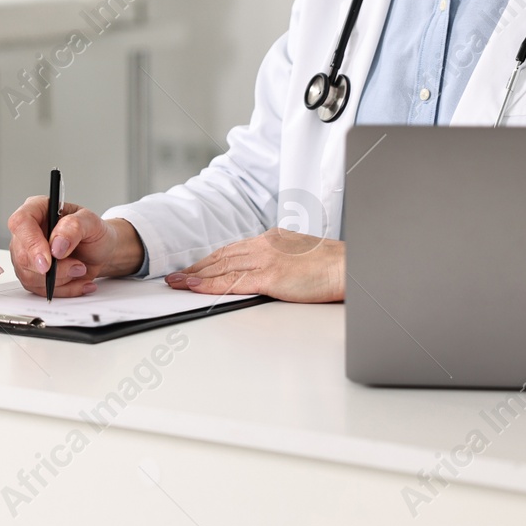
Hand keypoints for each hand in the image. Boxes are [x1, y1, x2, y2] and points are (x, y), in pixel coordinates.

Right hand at [5, 195, 142, 297]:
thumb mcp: (91, 223)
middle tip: (78, 266)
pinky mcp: (31, 274)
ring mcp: (26, 254)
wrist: (101, 251)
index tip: (48, 261)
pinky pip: (39, 290)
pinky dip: (63, 289)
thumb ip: (74, 227)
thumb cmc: (93, 233)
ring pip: (29, 276)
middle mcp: (27, 232)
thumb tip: (56, 244)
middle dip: (54, 268)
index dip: (31, 243)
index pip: (21, 223)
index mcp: (37, 209)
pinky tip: (79, 281)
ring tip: (81, 269)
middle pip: (23, 256)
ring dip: (60, 279)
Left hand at [163, 230, 343, 302]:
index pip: (232, 249)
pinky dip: (209, 285)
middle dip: (196, 267)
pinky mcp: (270, 276)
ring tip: (177, 282)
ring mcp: (266, 259)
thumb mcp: (299, 256)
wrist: (350, 268)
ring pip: (222, 267)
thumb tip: (264, 272)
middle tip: (175, 276)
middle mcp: (265, 244)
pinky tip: (195, 288)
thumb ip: (278, 260)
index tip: (194, 268)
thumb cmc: (331, 266)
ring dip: (195, 276)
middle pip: (222, 256)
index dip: (210, 260)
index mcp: (272, 238)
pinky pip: (232, 282)